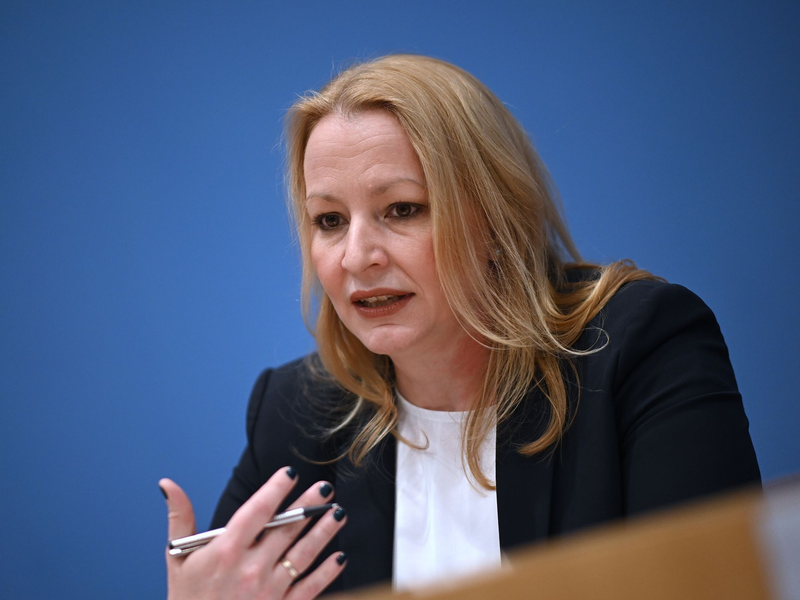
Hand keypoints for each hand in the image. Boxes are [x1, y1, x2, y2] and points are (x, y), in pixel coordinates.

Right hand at [160, 468, 346, 599]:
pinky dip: (327, 572)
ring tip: (337, 512)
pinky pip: (310, 587)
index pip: (257, 510)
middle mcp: (250, 567)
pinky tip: (340, 556)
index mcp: (226, 551)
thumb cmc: (187, 599)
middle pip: (287, 527)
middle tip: (325, 488)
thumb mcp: (178, 558)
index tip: (290, 472)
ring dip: (324, 531)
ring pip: (304, 553)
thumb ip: (179, 517)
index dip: (276, 488)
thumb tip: (168, 484)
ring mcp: (268, 589)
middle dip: (309, 504)